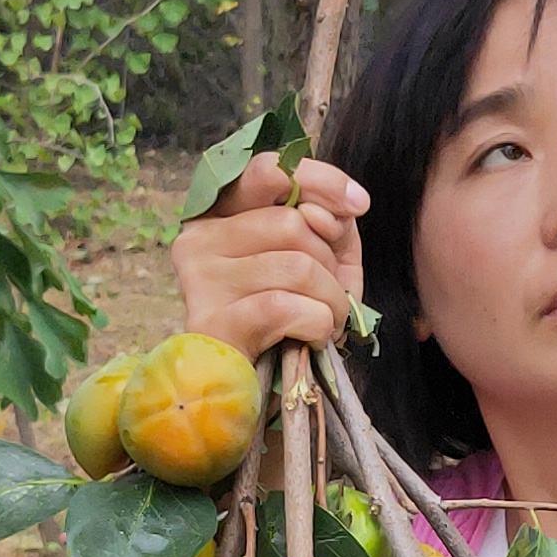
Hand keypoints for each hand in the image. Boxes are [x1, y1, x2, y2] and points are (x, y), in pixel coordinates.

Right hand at [168, 154, 369, 362]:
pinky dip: (317, 323)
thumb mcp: (320, 260)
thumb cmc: (288, 318)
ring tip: (327, 320)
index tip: (358, 204)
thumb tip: (340, 209)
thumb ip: (330, 224)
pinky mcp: (210, 320)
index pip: (268, 170)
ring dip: (332, 300)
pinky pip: (286, 306)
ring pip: (296, 267)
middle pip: (291, 224)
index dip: (320, 180)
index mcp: (220, 213)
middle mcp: (198, 238)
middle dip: (331, 264)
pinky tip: (312, 337)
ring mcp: (198, 279)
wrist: (250, 386)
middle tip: (332, 295)